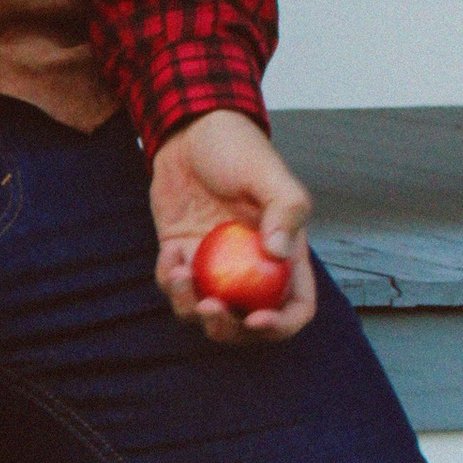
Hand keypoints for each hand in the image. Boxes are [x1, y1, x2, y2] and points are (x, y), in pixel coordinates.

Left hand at [148, 108, 316, 346]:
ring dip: (189, 308)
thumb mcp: (267, 175)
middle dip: (228, 330)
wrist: (190, 131)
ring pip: (205, 313)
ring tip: (180, 274)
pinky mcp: (182, 255)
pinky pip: (175, 287)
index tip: (255, 320)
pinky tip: (169, 256)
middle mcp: (251, 268)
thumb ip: (285, 211)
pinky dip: (169, 283)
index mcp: (284, 255)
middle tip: (209, 309)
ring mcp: (215, 265)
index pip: (294, 307)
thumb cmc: (237, 148)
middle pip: (246, 325)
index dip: (279, 325)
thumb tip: (278, 255)